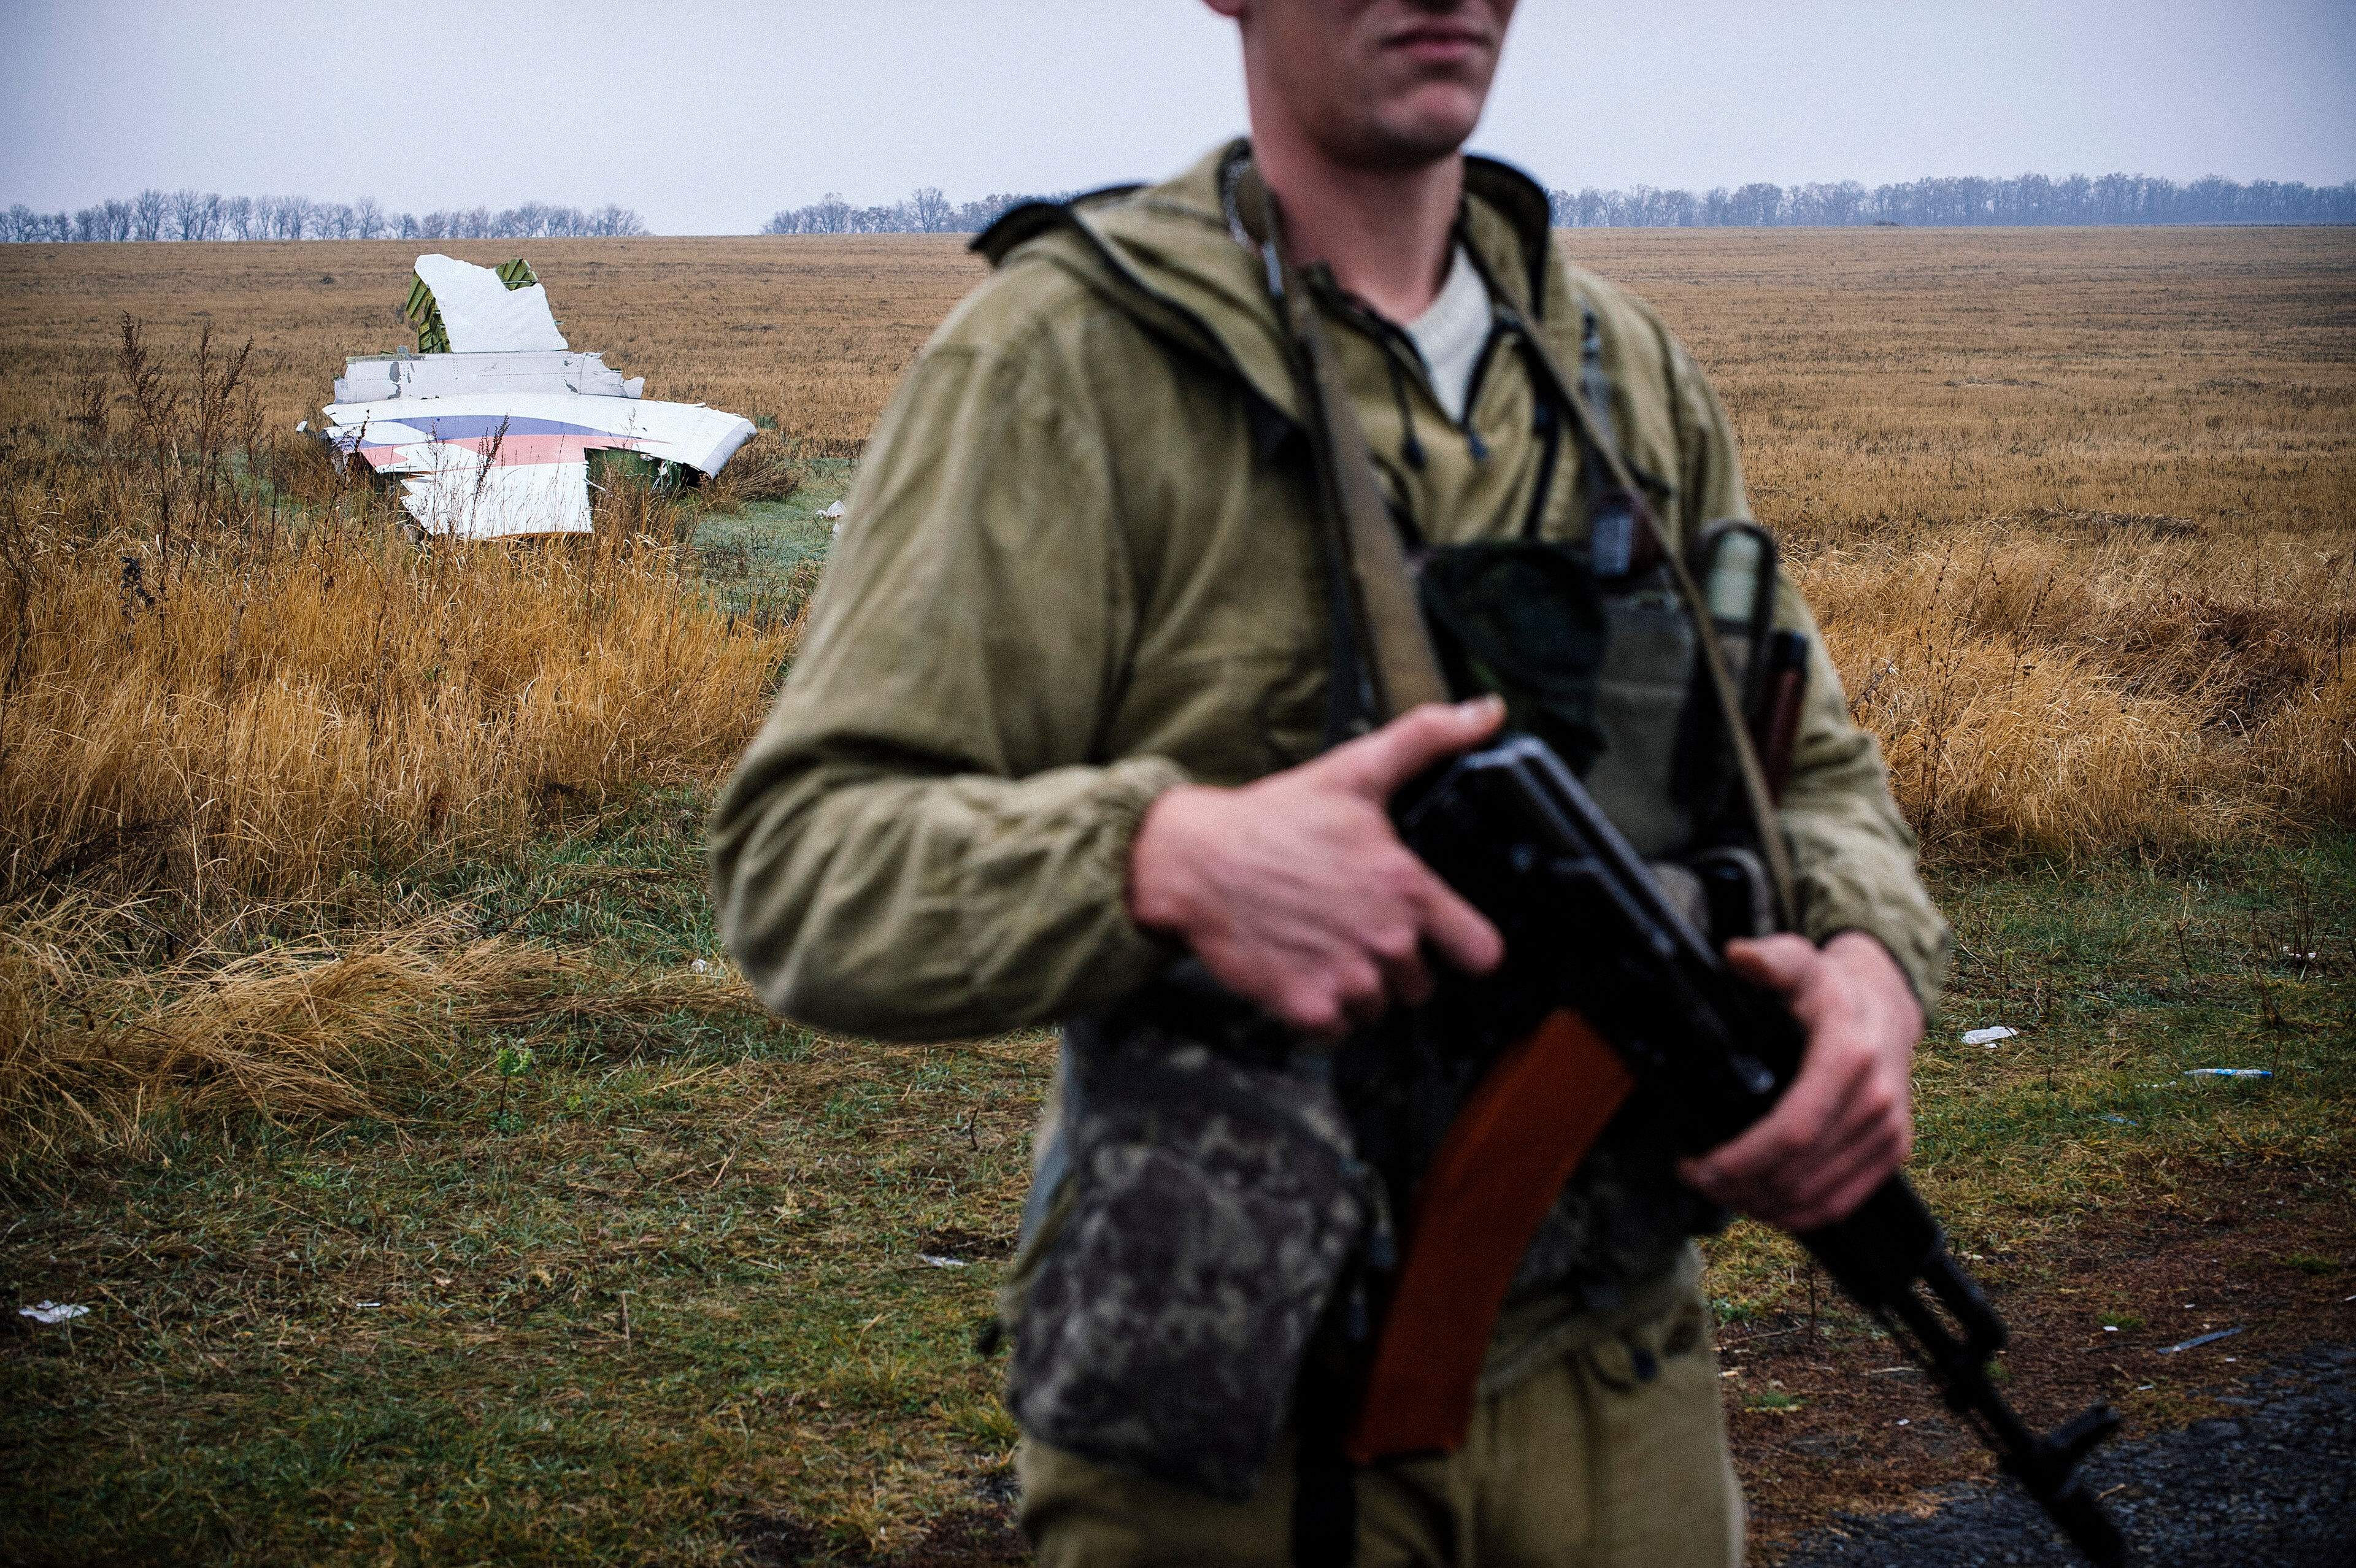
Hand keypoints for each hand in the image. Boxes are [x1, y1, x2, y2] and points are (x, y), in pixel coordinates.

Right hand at [1126, 697, 1506, 1037]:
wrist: (1193, 863)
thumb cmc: (1274, 818)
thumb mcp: (1355, 770)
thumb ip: (1428, 739)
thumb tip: (1489, 712)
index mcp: (1408, 890)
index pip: (1481, 952)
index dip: (1464, 944)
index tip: (1444, 934)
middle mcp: (1386, 944)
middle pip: (1424, 984)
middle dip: (1399, 961)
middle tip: (1359, 924)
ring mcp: (1347, 982)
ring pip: (1379, 1008)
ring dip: (1361, 987)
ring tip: (1327, 943)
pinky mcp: (1307, 1009)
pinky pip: (1338, 1029)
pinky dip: (1323, 1010)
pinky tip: (1303, 968)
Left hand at [1677, 931, 1923, 1231]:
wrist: (1886, 1004)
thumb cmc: (1829, 987)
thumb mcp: (1798, 961)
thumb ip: (1768, 959)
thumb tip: (1738, 957)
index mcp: (1849, 1056)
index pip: (1794, 1130)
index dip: (1742, 1159)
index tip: (1698, 1165)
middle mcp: (1876, 1099)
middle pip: (1800, 1171)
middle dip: (1740, 1185)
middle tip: (1696, 1178)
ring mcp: (1888, 1129)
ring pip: (1819, 1195)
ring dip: (1763, 1204)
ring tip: (1720, 1190)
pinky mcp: (1892, 1149)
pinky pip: (1844, 1202)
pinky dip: (1800, 1215)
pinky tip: (1763, 1205)